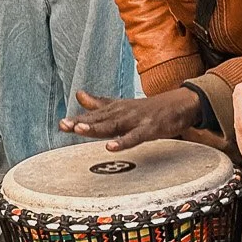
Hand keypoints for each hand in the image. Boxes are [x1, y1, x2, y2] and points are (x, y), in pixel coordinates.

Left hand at [61, 87, 221, 152]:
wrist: (180, 104)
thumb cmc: (149, 108)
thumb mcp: (122, 105)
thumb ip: (99, 103)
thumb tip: (79, 95)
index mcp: (115, 109)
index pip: (93, 115)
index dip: (77, 120)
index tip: (61, 124)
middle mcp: (123, 113)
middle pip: (100, 119)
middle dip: (81, 123)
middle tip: (64, 125)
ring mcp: (136, 120)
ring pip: (113, 126)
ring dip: (97, 127)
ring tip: (80, 129)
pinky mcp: (150, 129)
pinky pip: (134, 137)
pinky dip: (122, 142)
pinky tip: (110, 146)